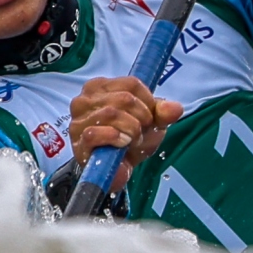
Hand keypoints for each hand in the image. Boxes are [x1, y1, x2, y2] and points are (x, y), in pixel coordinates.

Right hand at [68, 77, 184, 194]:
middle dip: (141, 118)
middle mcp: (84, 99)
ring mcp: (78, 121)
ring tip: (132, 140)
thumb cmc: (130, 139)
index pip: (131, 83)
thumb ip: (163, 113)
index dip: (148, 101)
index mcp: (100, 87)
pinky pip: (94, 133)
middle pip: (124, 98)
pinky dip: (114, 138)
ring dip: (130, 130)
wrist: (117, 169)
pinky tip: (121, 144)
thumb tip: (175, 108)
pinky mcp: (77, 142)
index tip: (150, 116)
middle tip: (141, 132)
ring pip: (111, 113)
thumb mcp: (151, 123)